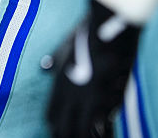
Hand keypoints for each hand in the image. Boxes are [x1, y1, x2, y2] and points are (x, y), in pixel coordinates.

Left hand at [46, 0, 140, 137]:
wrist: (108, 30)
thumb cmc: (86, 37)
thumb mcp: (63, 49)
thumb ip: (53, 62)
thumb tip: (45, 67)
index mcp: (59, 85)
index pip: (51, 118)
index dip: (55, 127)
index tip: (58, 130)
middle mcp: (73, 96)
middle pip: (65, 130)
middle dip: (67, 135)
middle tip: (72, 136)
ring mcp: (93, 101)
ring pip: (84, 132)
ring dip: (86, 136)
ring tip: (90, 136)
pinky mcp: (113, 101)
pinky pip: (106, 124)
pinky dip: (105, 130)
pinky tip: (106, 131)